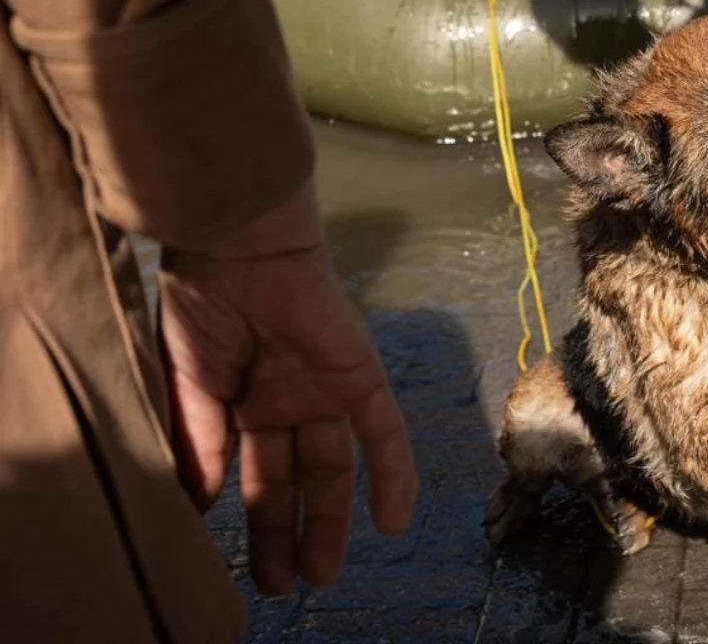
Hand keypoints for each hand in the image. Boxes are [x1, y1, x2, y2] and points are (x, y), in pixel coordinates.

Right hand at [159, 182, 417, 594]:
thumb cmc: (204, 304)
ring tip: (322, 574)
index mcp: (244, 403)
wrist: (239, 246)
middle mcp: (289, 402)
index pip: (253, 475)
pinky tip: (394, 524)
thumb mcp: (189, 383)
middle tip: (281, 585)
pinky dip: (393, 476)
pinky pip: (385, 433)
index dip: (252, 521)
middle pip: (295, 480)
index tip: (239, 568)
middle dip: (289, 532)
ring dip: (335, 519)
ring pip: (336, 468)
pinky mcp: (360, 376)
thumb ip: (199, 441)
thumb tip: (198, 506)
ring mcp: (327, 391)